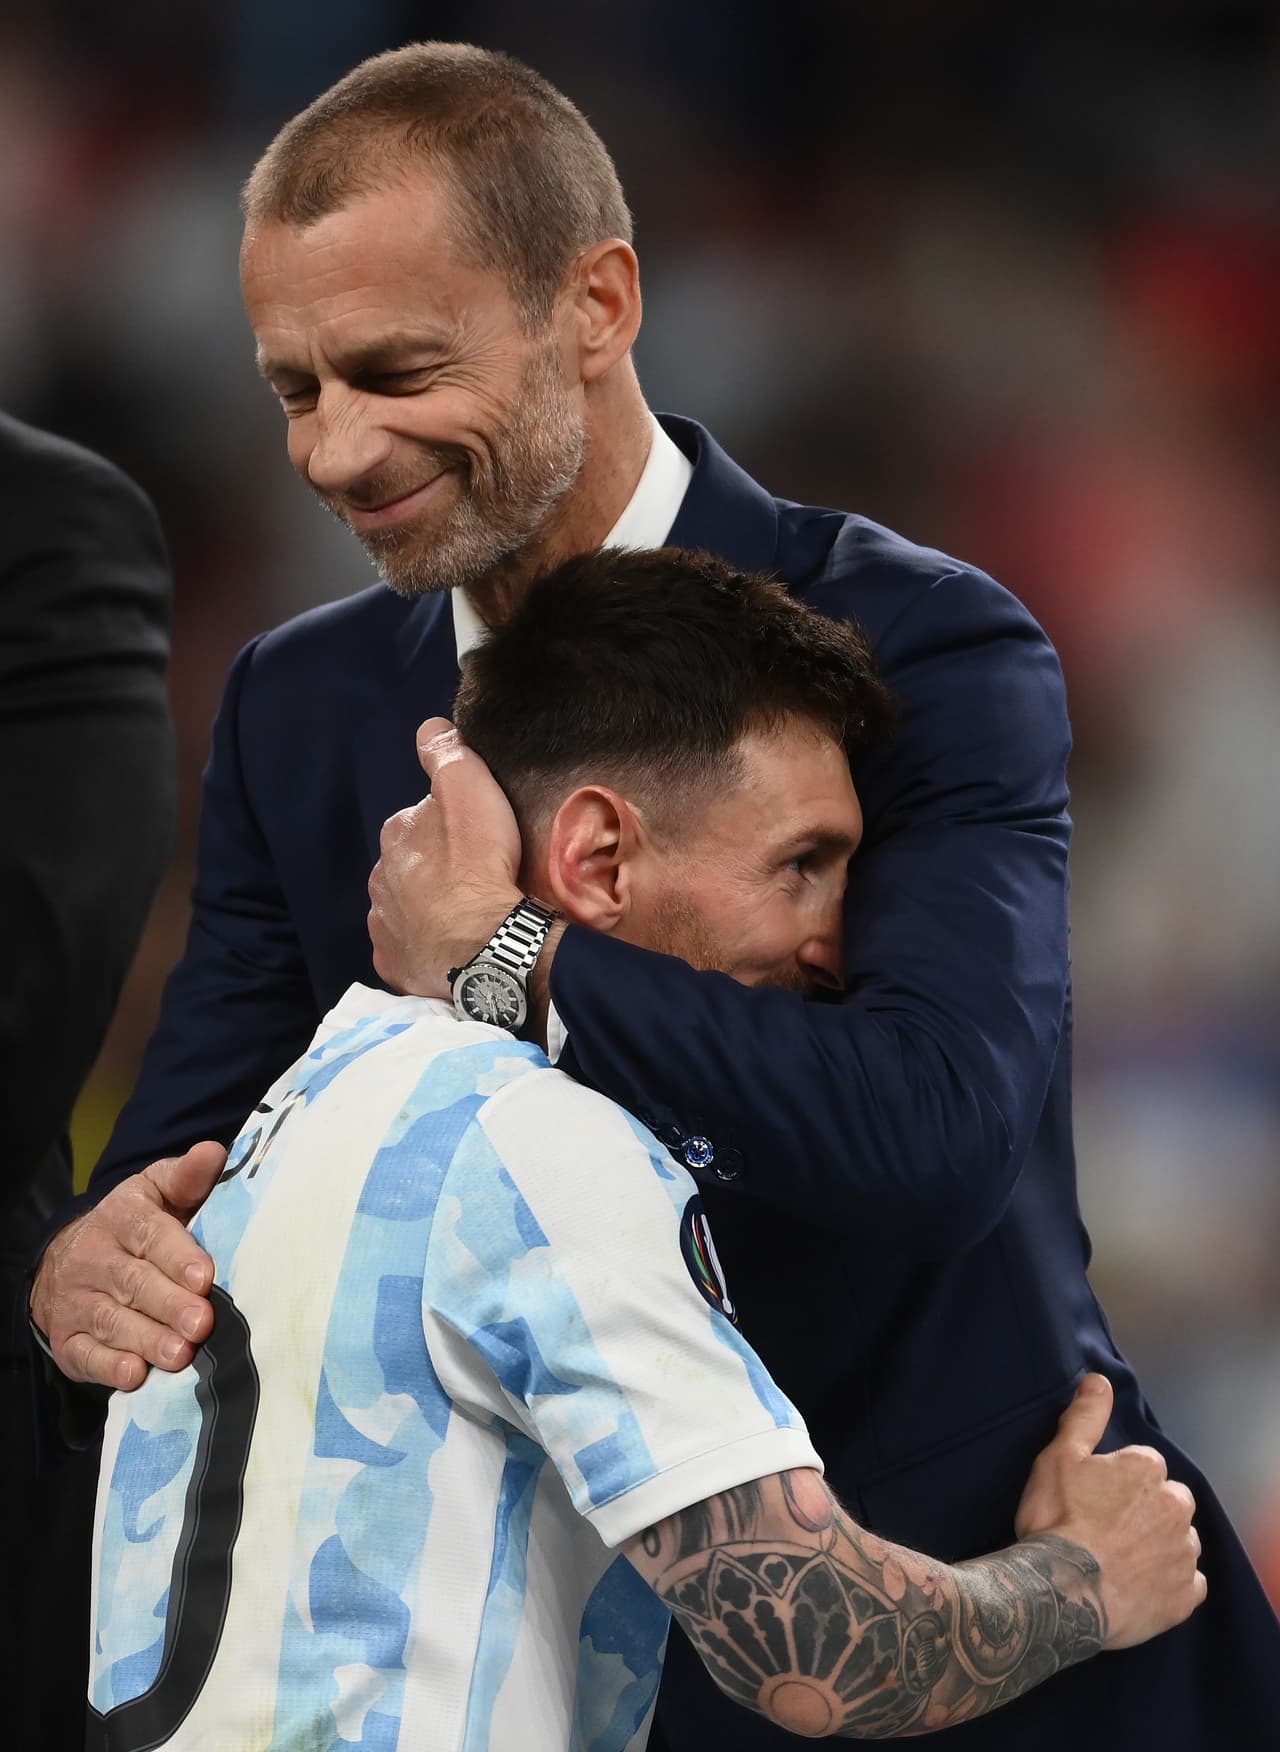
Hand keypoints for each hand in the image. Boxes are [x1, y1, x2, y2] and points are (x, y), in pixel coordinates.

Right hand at [29, 1141, 225, 1389]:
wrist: (72, 1258)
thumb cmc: (139, 1226)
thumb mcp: (159, 1192)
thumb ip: (188, 1177)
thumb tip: (214, 1153)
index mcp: (122, 1215)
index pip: (150, 1234)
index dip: (178, 1256)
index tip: (204, 1276)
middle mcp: (94, 1256)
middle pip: (134, 1282)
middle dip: (169, 1304)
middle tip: (202, 1323)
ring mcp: (77, 1299)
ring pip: (112, 1320)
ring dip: (147, 1339)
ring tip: (181, 1355)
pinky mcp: (68, 1338)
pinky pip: (85, 1354)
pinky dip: (109, 1367)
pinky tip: (135, 1375)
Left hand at [367, 716, 523, 996]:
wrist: (484, 945)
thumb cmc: (479, 865)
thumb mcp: (469, 790)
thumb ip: (447, 755)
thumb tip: (430, 727)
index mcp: (396, 836)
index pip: (419, 822)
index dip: (449, 826)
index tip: (477, 837)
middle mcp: (380, 879)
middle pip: (410, 866)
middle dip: (433, 869)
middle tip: (473, 878)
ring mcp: (384, 926)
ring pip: (405, 909)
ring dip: (427, 909)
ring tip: (465, 916)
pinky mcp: (395, 964)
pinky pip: (406, 950)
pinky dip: (423, 947)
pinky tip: (449, 947)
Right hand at [1015, 1373, 1205, 1649]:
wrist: (1062, 1592)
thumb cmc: (1057, 1518)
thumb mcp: (1059, 1456)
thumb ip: (1085, 1417)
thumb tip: (1100, 1380)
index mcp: (1148, 1469)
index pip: (1142, 1465)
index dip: (1117, 1481)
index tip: (1093, 1497)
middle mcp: (1176, 1507)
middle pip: (1168, 1501)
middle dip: (1147, 1510)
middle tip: (1108, 1528)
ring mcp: (1184, 1554)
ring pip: (1179, 1540)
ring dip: (1159, 1545)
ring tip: (1121, 1558)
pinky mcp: (1185, 1597)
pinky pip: (1187, 1584)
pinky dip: (1170, 1583)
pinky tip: (1141, 1585)